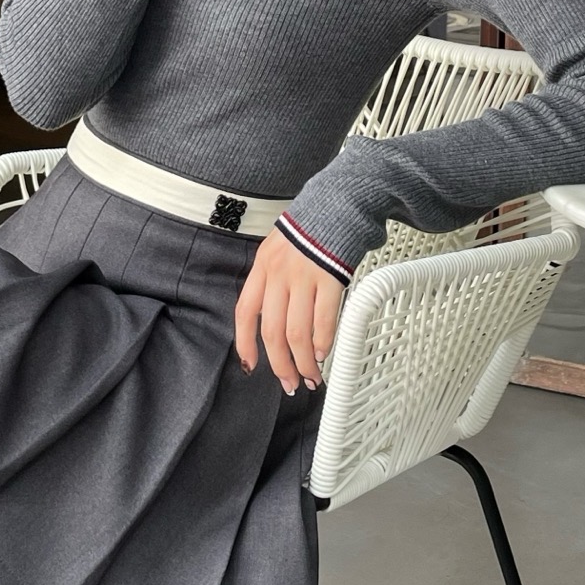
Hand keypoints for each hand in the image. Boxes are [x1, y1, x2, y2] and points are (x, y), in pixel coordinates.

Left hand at [235, 228, 343, 393]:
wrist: (339, 202)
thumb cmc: (310, 228)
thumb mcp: (278, 248)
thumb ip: (273, 280)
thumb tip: (275, 320)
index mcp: (262, 266)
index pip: (245, 312)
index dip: (245, 344)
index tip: (251, 366)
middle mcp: (279, 273)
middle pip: (273, 331)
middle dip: (281, 364)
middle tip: (289, 382)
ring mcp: (305, 276)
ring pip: (298, 332)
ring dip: (304, 362)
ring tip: (311, 375)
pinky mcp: (330, 277)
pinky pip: (324, 319)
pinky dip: (323, 342)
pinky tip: (324, 353)